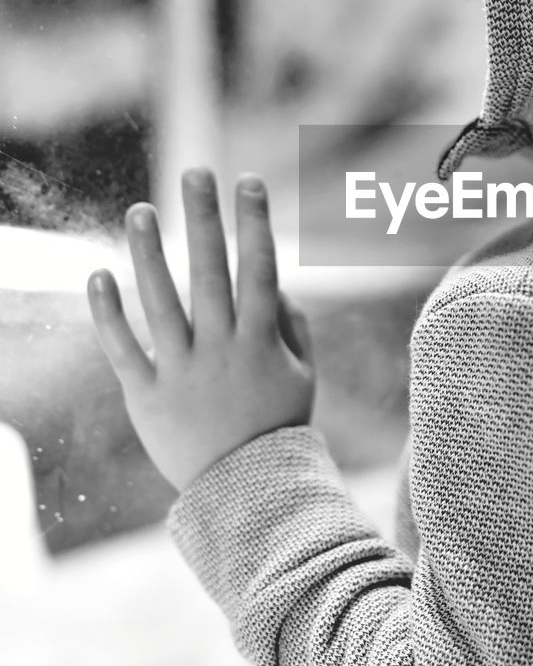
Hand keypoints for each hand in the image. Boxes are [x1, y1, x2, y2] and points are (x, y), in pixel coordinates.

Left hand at [87, 169, 314, 491]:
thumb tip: (276, 281)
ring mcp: (182, 372)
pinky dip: (108, 315)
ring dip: (151, 254)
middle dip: (205, 219)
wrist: (247, 494)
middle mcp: (221, 350)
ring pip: (162, 304)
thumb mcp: (301, 375)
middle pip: (211, 273)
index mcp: (260, 342)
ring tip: (140, 210)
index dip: (255, 223)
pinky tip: (98, 275)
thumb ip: (291, 326)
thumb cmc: (277, 426)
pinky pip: (124, 350)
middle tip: (195, 172)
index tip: (248, 181)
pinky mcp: (146, 395)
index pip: (259, 269)